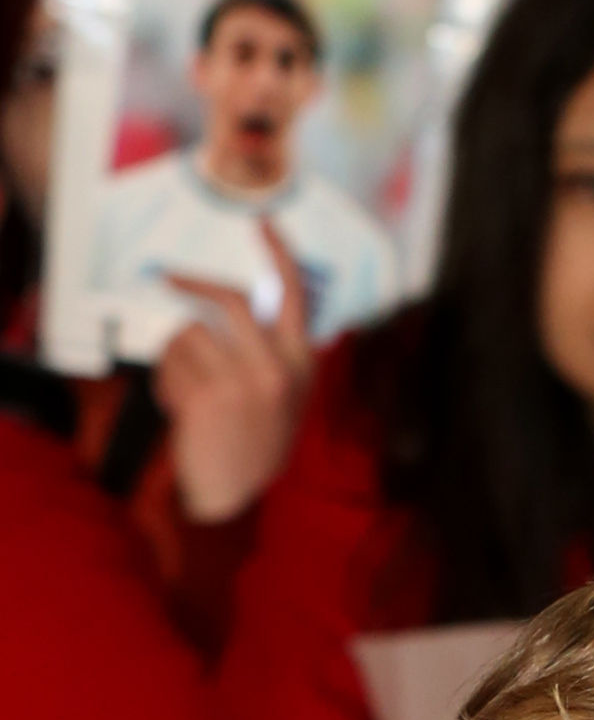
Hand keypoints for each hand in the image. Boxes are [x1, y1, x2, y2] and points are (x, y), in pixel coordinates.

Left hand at [154, 218, 314, 524]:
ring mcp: (240, 383)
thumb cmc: (256, 443)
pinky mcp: (205, 397)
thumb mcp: (284, 397)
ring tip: (185, 386)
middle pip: (228, 299)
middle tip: (167, 277)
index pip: (293, 296)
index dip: (279, 255)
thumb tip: (246, 307)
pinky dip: (165, 380)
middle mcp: (276, 369)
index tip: (264, 224)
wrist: (234, 496)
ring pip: (189, 332)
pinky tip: (180, 408)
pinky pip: (170, 363)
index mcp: (302, 365)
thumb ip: (274, 354)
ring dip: (175, 354)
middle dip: (191, 284)